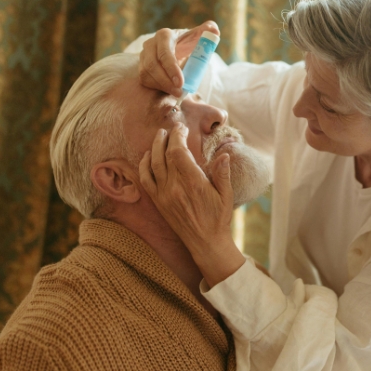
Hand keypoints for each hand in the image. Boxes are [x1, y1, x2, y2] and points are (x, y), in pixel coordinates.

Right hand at [139, 20, 219, 96]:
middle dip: (166, 81)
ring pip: (147, 74)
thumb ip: (208, 31)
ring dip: (162, 86)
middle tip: (180, 92)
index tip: (181, 82)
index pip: (164, 52)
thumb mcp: (198, 37)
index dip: (171, 68)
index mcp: (164, 35)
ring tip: (177, 93)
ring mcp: (143, 56)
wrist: (177, 49)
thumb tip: (214, 31)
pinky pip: (145, 80)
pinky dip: (157, 87)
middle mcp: (150, 44)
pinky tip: (170, 90)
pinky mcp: (142, 67)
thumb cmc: (189, 43)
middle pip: (152, 65)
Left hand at [139, 122, 244, 286]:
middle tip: (171, 128)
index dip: (178, 136)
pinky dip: (144, 165)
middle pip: (164, 155)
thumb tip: (224, 155)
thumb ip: (223, 174)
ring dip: (154, 147)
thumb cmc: (218, 218)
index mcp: (193, 183)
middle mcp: (175, 187)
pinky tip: (148, 156)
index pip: (179, 152)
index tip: (182, 128)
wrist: (205, 243)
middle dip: (166, 138)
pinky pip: (146, 180)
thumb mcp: (226, 196)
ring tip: (159, 136)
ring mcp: (164, 195)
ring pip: (153, 164)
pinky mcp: (158, 202)